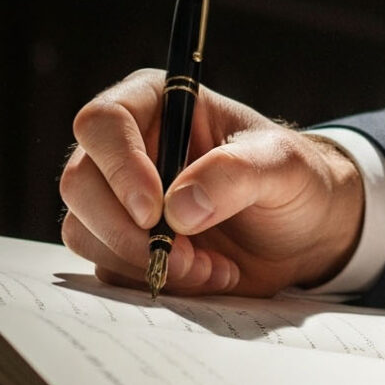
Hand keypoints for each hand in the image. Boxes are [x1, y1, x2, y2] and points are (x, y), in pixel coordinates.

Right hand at [61, 71, 364, 296]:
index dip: (119, 167)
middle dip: (129, 231)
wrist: (304, 232)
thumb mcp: (281, 166)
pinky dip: (150, 281)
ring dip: (143, 260)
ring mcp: (119, 198)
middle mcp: (129, 147)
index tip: (154, 211)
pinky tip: (204, 275)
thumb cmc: (294, 180)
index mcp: (158, 103)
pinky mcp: (124, 243)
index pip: (103, 122)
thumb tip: (177, 208)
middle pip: (80, 182)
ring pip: (85, 230)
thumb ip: (235, 175)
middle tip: (185, 254)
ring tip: (206, 266)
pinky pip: (106, 267)